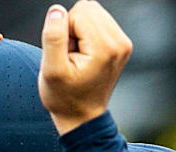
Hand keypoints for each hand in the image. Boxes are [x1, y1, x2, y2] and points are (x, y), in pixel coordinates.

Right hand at [38, 1, 132, 133]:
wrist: (81, 117)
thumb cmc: (65, 98)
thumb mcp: (51, 71)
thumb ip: (53, 37)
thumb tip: (57, 11)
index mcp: (106, 48)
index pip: (79, 12)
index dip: (64, 31)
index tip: (66, 55)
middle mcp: (120, 43)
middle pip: (88, 8)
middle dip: (72, 29)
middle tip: (70, 56)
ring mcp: (123, 44)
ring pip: (92, 13)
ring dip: (78, 31)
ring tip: (76, 57)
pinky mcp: (120, 44)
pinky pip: (98, 22)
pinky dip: (85, 35)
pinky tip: (84, 56)